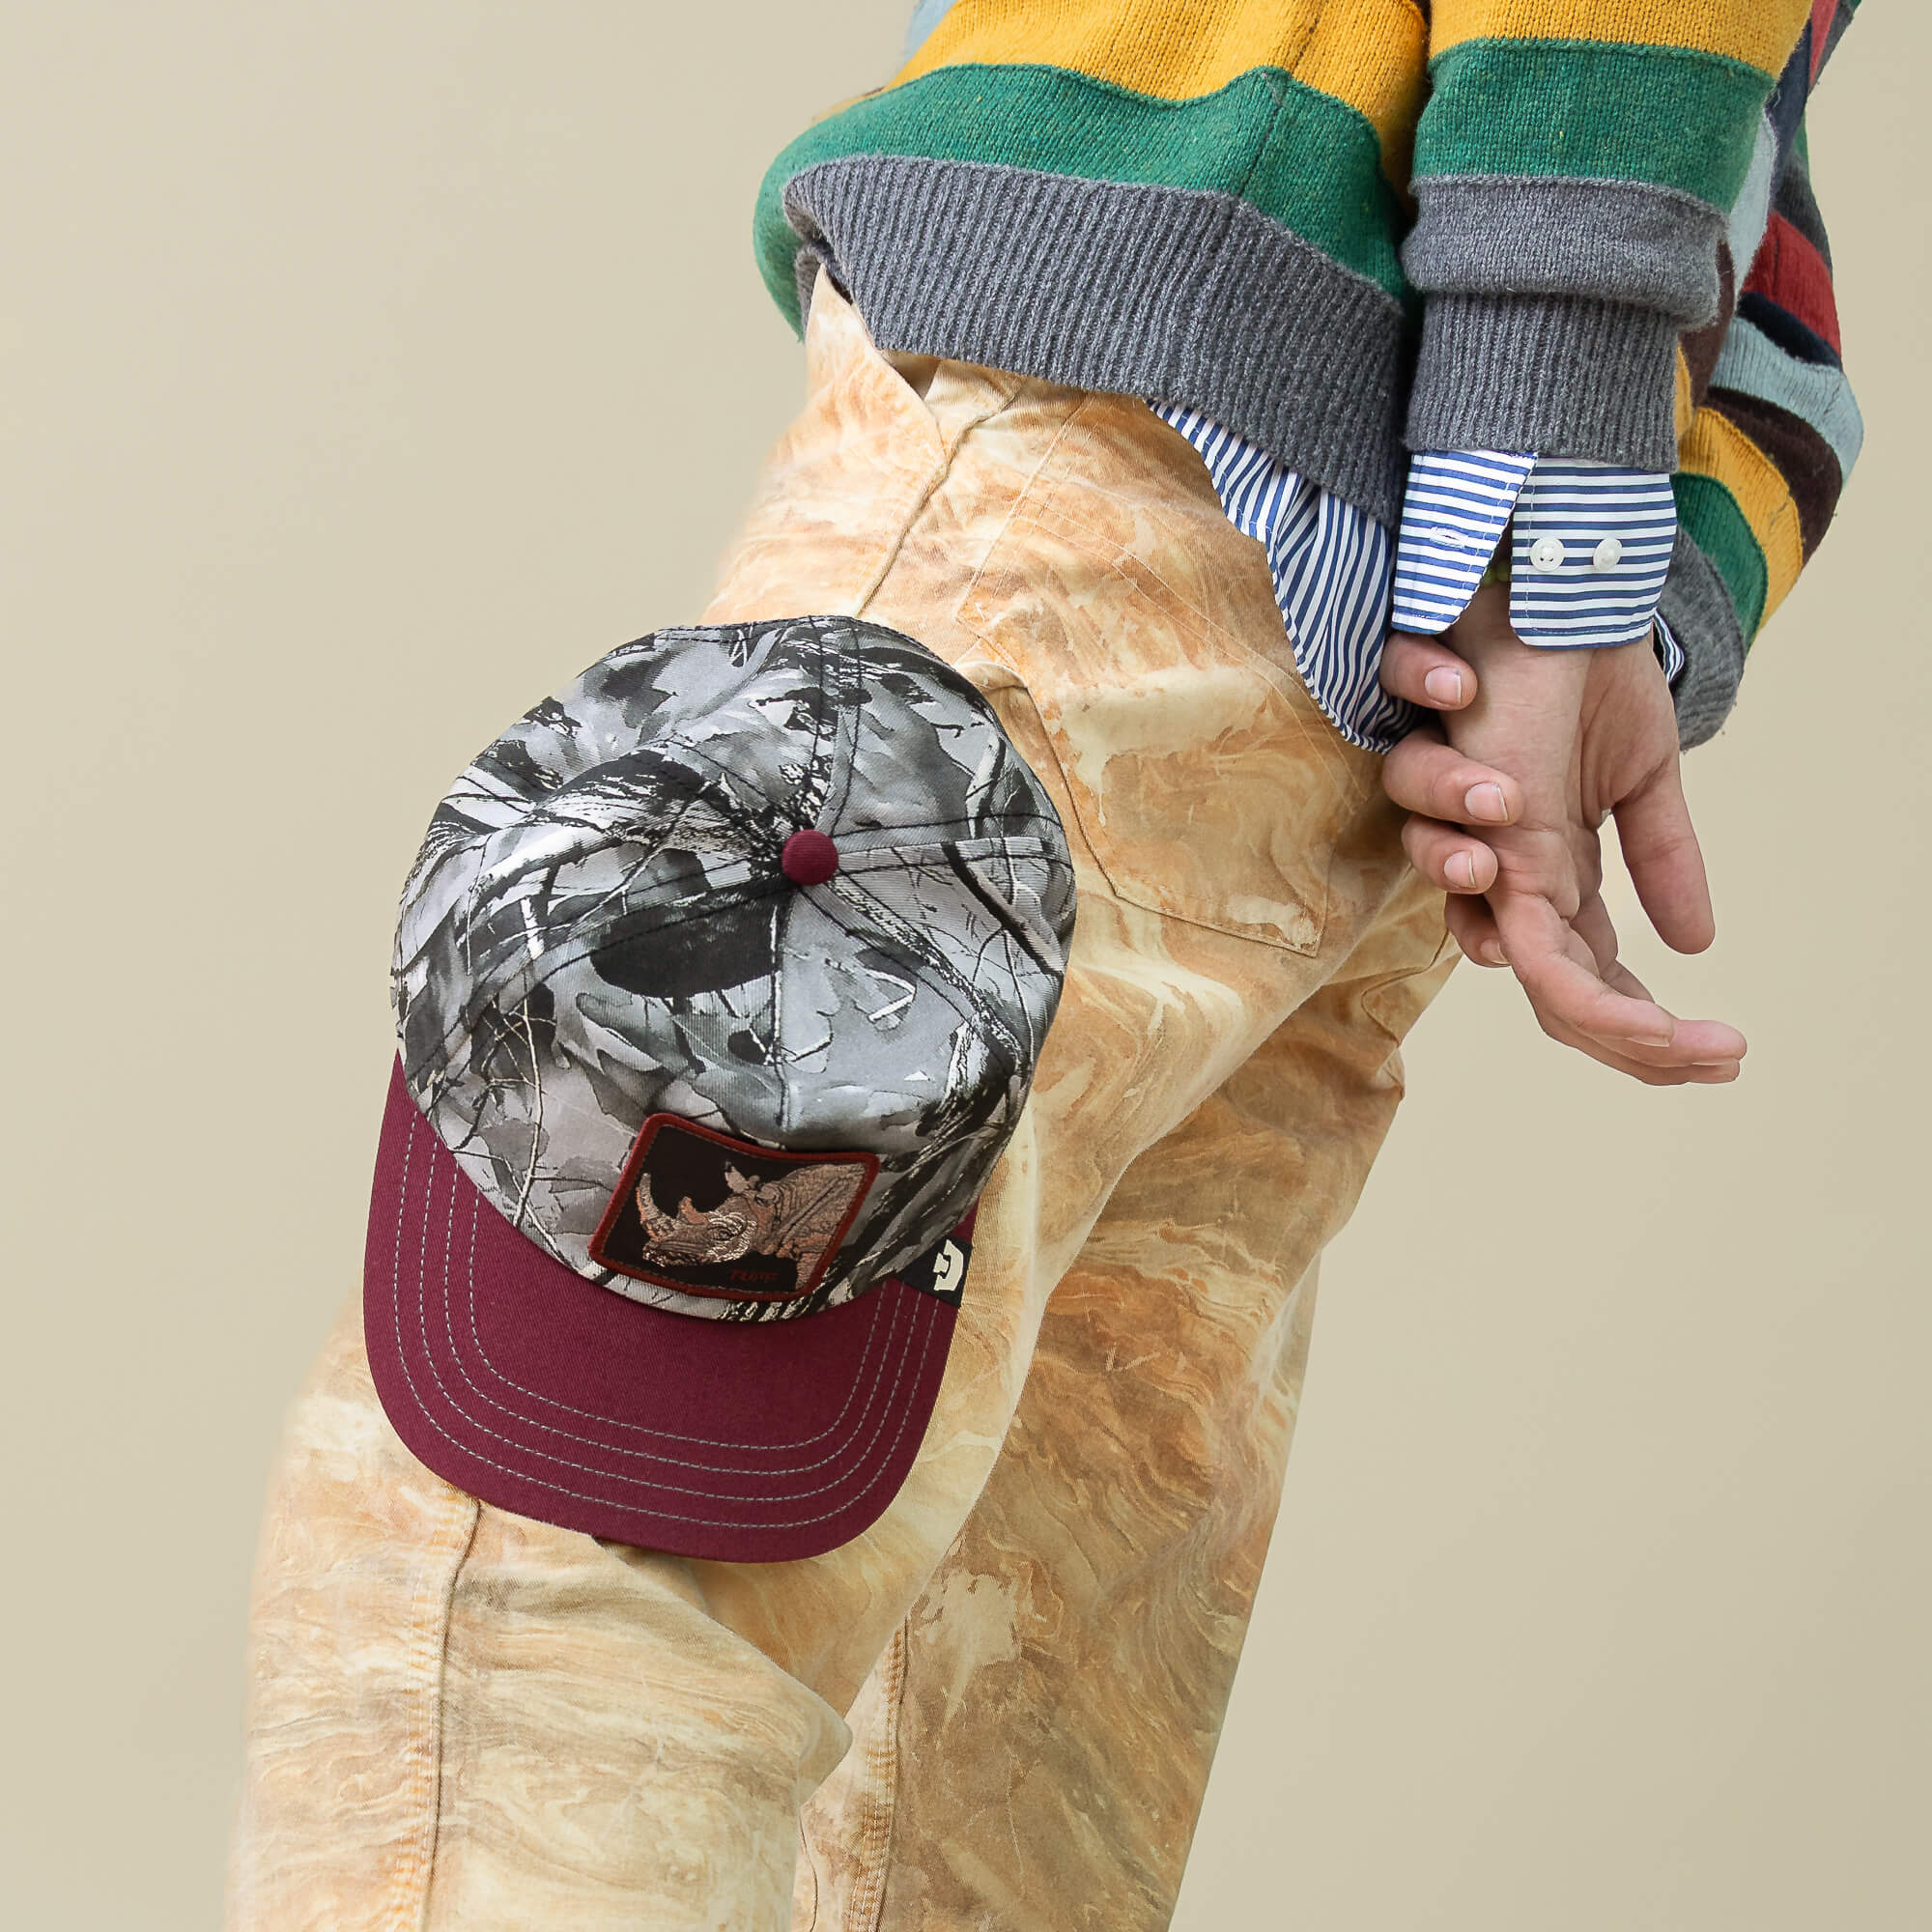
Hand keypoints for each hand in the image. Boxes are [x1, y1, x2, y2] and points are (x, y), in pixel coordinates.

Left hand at [1379, 585, 1745, 1084]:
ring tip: (1646, 1004)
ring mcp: (1493, 857)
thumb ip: (1662, 860)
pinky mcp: (1484, 833)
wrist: (1549, 600)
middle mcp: (1510, 875)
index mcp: (1551, 872)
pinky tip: (1588, 955)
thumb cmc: (1579, 679)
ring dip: (1587, 989)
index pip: (1588, 976)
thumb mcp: (1644, 778)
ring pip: (1514, 961)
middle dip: (1627, 1036)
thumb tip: (1700, 944)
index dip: (1643, 1026)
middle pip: (1550, 990)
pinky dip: (1551, 955)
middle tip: (1707, 1052)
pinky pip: (1507, 919)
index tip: (1720, 1052)